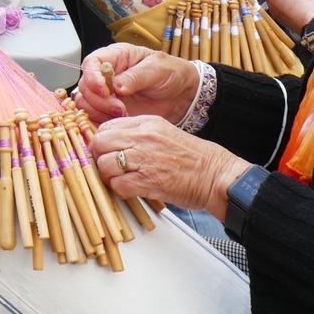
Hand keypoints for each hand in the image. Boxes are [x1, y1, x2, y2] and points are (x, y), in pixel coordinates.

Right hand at [73, 44, 197, 124]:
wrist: (183, 95)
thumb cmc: (171, 73)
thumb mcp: (157, 70)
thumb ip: (136, 77)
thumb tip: (116, 86)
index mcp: (115, 57)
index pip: (91, 63)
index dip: (92, 77)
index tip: (105, 90)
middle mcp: (106, 75)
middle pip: (85, 86)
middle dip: (98, 99)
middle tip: (120, 108)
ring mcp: (107, 94)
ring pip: (85, 103)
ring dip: (99, 112)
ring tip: (123, 114)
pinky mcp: (110, 111)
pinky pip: (95, 117)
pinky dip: (102, 122)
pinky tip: (119, 122)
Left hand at [89, 115, 249, 216]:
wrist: (215, 174)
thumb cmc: (192, 157)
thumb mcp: (163, 132)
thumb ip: (138, 133)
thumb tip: (113, 141)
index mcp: (146, 124)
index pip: (106, 126)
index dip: (101, 141)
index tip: (104, 150)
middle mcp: (142, 138)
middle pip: (100, 143)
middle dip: (99, 156)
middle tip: (108, 166)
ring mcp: (144, 159)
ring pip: (104, 164)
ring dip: (108, 175)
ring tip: (120, 179)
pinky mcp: (147, 181)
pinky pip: (118, 185)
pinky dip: (119, 190)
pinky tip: (130, 189)